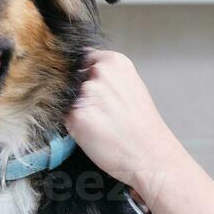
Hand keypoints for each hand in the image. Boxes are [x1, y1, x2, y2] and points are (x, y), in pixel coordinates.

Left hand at [64, 48, 178, 196]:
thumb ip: (108, 76)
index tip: (92, 89)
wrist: (150, 154)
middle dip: (80, 93)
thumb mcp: (132, 86)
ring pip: (67, 97)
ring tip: (99, 123)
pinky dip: (73, 125)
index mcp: (115, 62)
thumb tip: (84, 73)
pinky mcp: (76, 115)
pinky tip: (93, 131)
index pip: (83, 59)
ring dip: (75, 109)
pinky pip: (63, 116)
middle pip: (73, 77)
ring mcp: (86, 93)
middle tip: (101, 111)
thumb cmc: (143, 126)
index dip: (84, 76)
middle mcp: (99, 73)